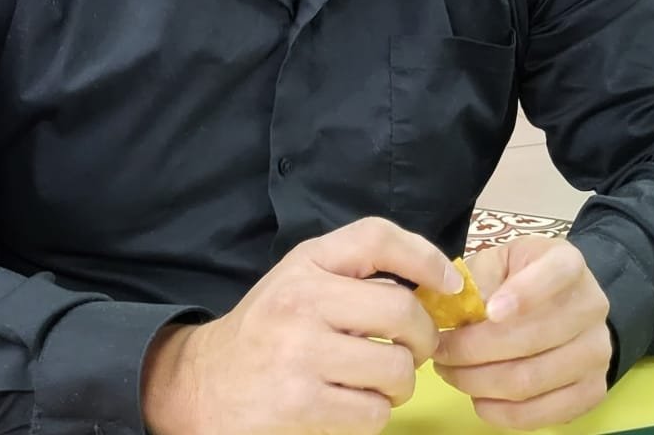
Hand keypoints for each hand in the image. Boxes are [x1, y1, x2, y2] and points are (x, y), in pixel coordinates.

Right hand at [142, 217, 463, 434]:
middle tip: (412, 350)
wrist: (204, 383)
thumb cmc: (268, 331)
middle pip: (402, 311)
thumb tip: (432, 286)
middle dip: (422, 339)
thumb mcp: (300, 281)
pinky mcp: (301, 404)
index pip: (376, 238)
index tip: (449, 283)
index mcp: (306, 262)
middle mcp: (302, 298)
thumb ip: (353, 276)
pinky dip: (372, 415)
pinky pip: (374, 412)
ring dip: (396, 384)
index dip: (424, 256)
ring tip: (373, 382)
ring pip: (396, 369)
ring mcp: (301, 352)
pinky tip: (348, 406)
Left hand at [432, 237, 611, 429]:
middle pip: (531, 338)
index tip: (489, 312)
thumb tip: (451, 311)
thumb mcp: (498, 262)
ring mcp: (598, 352)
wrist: (564, 304)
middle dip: (473, 350)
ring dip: (480, 382)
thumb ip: (477, 279)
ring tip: (451, 373)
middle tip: (439, 351)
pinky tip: (478, 399)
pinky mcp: (594, 391)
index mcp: (568, 263)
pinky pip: (546, 413)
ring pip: (532, 379)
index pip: (554, 274)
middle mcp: (592, 306)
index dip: (524, 293)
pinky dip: (505, 413)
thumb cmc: (519, 277)